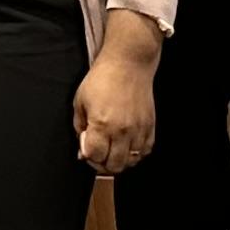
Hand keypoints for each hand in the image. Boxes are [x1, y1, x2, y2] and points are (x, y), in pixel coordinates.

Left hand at [73, 23, 160, 175]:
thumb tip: (83, 150)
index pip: (95, 156)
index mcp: (101, 124)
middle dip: (103, 165)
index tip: (87, 148)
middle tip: (99, 155)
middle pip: (114, 165)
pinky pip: (145, 150)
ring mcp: (138, 129)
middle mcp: (121, 130)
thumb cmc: (102, 79)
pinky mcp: (150, 125)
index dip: (88, 157)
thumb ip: (79, 128)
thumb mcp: (80, 102)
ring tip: (113, 150)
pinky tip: (128, 145)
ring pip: (131, 161)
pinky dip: (136, 153)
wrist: (128, 64)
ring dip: (120, 160)